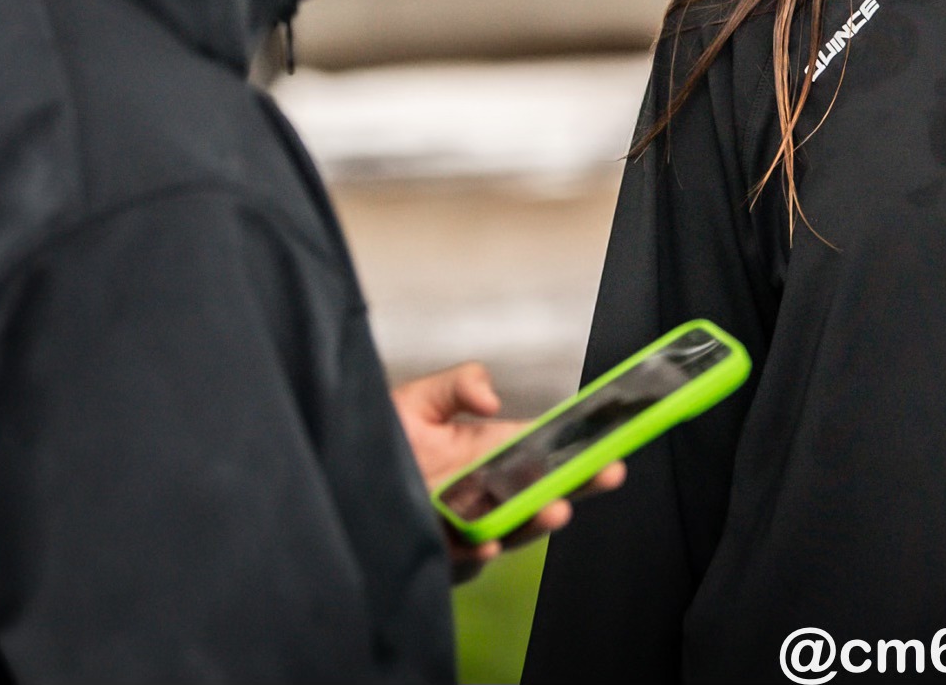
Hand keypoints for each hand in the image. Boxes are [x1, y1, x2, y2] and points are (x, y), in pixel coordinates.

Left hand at [391, 361, 625, 582]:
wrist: (331, 486)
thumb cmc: (374, 440)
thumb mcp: (418, 399)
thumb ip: (459, 384)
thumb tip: (493, 399)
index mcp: (493, 454)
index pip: (549, 455)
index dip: (583, 455)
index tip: (613, 450)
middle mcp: (486, 493)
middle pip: (544, 495)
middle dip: (578, 487)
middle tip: (606, 474)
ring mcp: (466, 527)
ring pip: (512, 531)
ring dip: (536, 523)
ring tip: (555, 509)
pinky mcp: (437, 555)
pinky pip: (464, 561)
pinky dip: (479, 553)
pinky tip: (489, 544)